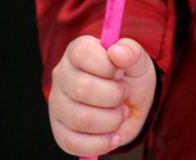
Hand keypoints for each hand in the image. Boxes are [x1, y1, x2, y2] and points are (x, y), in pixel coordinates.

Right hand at [49, 35, 156, 155]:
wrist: (132, 105)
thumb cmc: (130, 77)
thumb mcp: (138, 60)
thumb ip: (131, 52)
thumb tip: (117, 51)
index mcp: (77, 51)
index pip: (82, 54)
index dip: (107, 66)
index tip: (120, 72)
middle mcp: (62, 75)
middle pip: (82, 89)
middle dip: (113, 96)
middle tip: (124, 94)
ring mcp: (57, 104)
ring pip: (81, 119)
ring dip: (111, 120)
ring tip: (121, 113)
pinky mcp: (59, 131)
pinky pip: (73, 143)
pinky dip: (100, 143)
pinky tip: (114, 136)